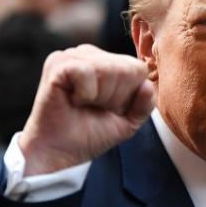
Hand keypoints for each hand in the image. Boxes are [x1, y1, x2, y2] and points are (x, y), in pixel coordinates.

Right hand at [18, 44, 154, 175]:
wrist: (60, 153)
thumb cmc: (90, 134)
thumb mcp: (127, 122)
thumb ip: (144, 105)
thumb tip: (148, 85)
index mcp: (108, 62)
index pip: (138, 68)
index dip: (129, 96)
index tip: (109, 109)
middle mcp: (90, 53)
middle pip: (126, 69)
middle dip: (115, 98)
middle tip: (94, 108)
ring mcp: (72, 56)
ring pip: (108, 69)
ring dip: (99, 97)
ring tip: (83, 104)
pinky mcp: (57, 64)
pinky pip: (86, 72)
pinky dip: (85, 94)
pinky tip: (73, 100)